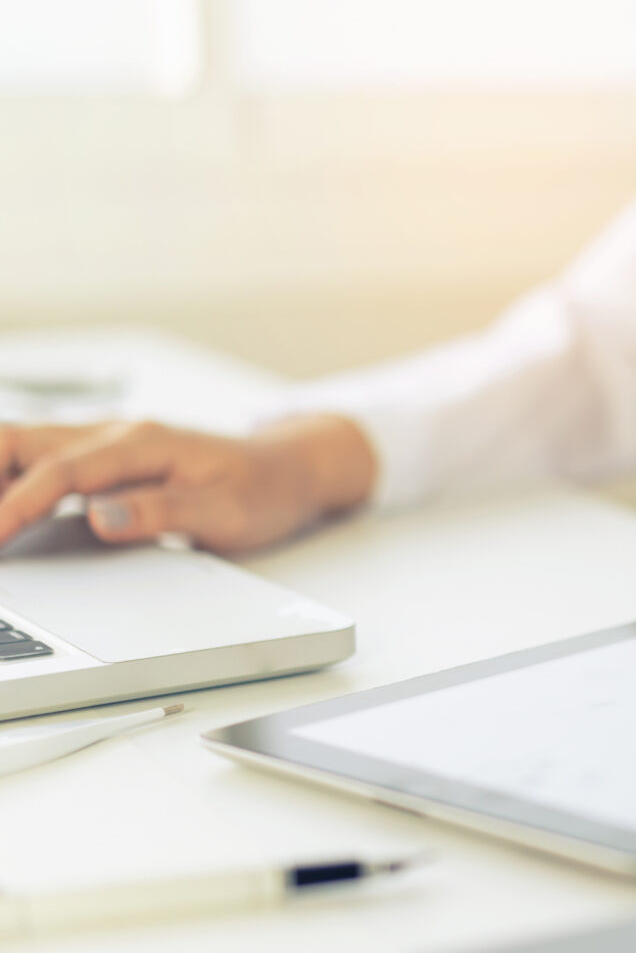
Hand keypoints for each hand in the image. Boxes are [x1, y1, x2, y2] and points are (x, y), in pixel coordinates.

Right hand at [0, 415, 376, 552]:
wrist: (291, 470)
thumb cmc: (264, 490)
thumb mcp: (227, 512)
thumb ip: (164, 513)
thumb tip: (101, 519)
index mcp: (143, 443)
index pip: (62, 472)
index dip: (16, 505)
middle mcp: (118, 433)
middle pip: (23, 441)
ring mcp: (108, 442)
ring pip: (26, 445)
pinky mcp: (106, 458)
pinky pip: (42, 459)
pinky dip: (11, 479)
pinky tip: (6, 509)